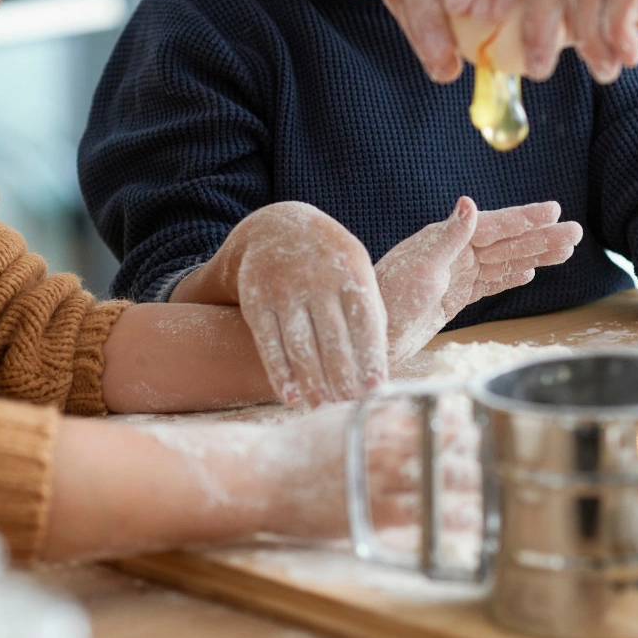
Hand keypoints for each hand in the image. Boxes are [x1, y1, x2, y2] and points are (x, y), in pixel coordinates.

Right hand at [228, 203, 388, 407]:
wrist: (276, 228)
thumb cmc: (329, 262)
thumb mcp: (356, 270)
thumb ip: (369, 312)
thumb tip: (380, 363)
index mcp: (351, 273)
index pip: (365, 323)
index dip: (371, 359)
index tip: (377, 391)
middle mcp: (317, 280)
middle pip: (333, 340)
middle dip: (343, 379)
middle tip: (350, 409)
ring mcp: (284, 290)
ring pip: (300, 346)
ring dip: (313, 383)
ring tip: (323, 408)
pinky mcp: (256, 301)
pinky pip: (268, 343)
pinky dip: (279, 373)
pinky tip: (291, 397)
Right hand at [256, 402, 481, 541]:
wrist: (260, 476)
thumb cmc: (298, 447)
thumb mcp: (339, 415)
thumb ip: (376, 411)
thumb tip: (407, 404)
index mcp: (377, 416)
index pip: (432, 413)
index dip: (463, 420)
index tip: (485, 423)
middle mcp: (384, 443)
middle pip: (444, 443)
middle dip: (477, 450)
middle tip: (506, 455)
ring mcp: (380, 478)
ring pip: (440, 478)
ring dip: (474, 482)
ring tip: (502, 486)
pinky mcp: (372, 512)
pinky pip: (422, 515)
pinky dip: (450, 516)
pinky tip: (472, 520)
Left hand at [375, 197, 583, 362]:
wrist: (370, 336)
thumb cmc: (388, 300)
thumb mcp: (420, 268)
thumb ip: (449, 237)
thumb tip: (469, 203)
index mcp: (446, 239)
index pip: (494, 225)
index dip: (525, 218)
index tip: (554, 211)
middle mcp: (453, 253)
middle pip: (506, 242)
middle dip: (541, 238)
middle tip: (576, 233)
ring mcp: (456, 275)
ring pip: (504, 262)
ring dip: (534, 256)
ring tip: (565, 251)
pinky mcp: (454, 297)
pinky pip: (490, 283)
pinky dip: (510, 276)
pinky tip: (529, 272)